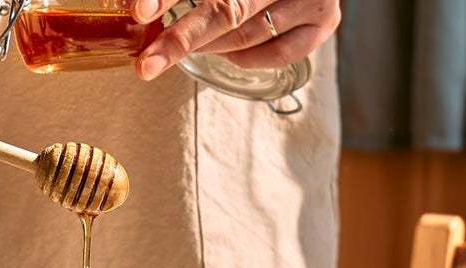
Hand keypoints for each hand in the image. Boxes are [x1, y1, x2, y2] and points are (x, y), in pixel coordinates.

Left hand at [132, 0, 340, 79]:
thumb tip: (140, 7)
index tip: (140, 12)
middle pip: (226, 12)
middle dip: (180, 40)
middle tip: (147, 63)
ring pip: (245, 38)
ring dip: (208, 47)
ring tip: (184, 45)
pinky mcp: (324, 22)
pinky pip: (276, 55)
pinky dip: (243, 57)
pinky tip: (225, 49)